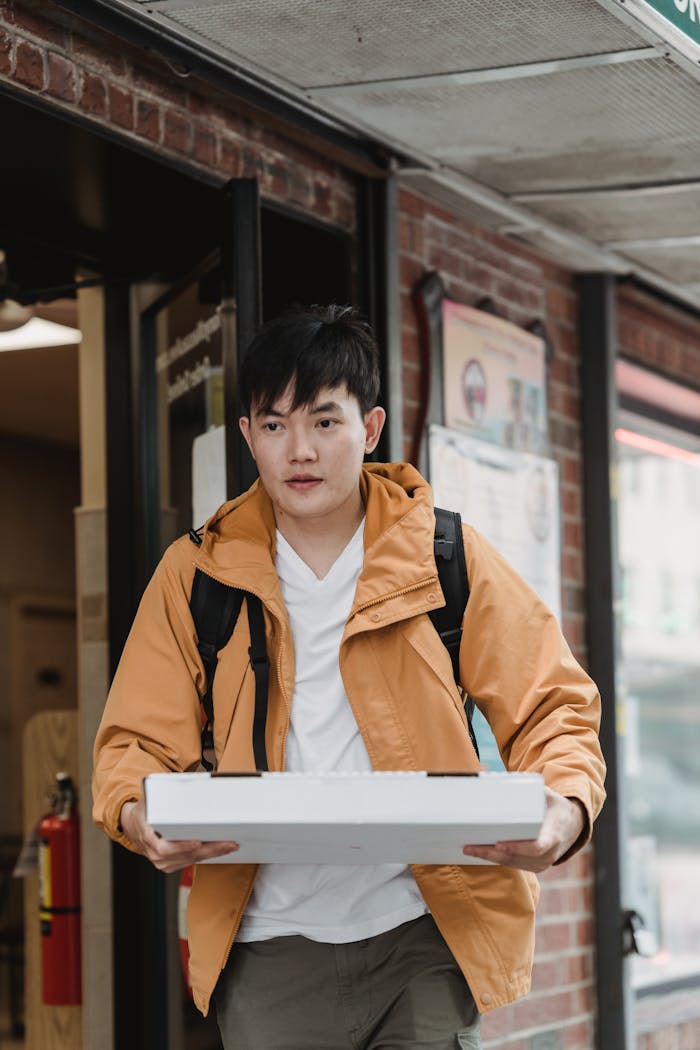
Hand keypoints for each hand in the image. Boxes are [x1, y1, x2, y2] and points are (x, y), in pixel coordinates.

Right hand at [120, 798, 238, 873]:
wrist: (132, 826)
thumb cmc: (144, 810)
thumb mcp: (149, 798)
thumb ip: (164, 793)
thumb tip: (187, 781)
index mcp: (146, 835)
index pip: (163, 847)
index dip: (181, 846)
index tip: (197, 842)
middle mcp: (153, 852)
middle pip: (184, 855)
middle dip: (209, 849)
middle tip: (228, 843)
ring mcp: (161, 861)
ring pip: (190, 860)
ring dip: (212, 853)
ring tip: (230, 845)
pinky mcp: (170, 864)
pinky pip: (190, 861)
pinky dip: (206, 855)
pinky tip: (220, 849)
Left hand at [462, 787, 585, 872]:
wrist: (573, 825)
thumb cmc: (555, 807)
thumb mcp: (547, 794)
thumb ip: (527, 787)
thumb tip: (497, 776)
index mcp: (554, 835)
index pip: (536, 847)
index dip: (517, 847)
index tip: (500, 844)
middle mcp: (549, 854)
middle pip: (518, 858)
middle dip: (493, 853)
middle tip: (472, 847)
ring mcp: (542, 863)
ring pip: (513, 864)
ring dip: (490, 858)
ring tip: (470, 849)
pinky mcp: (536, 866)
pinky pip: (514, 865)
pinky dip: (497, 860)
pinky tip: (481, 854)